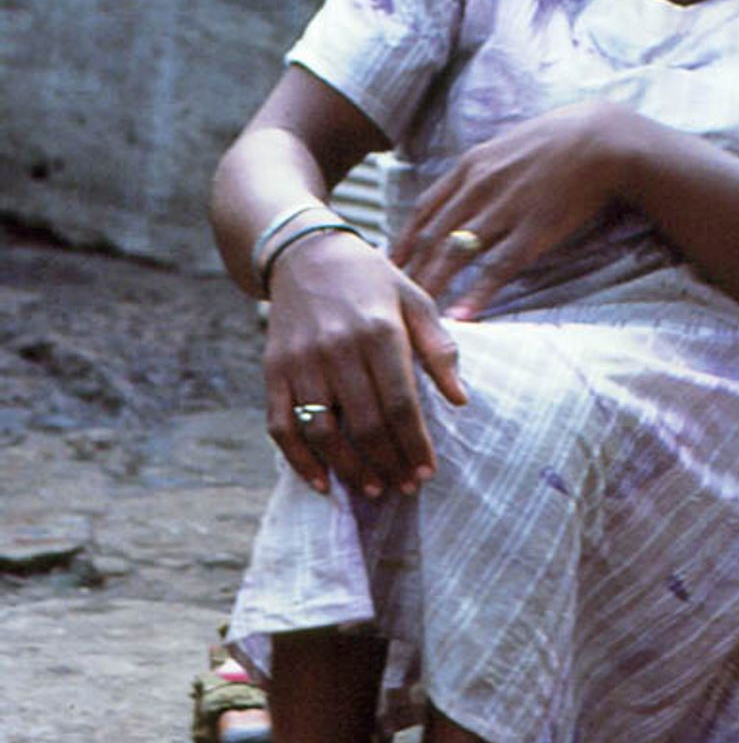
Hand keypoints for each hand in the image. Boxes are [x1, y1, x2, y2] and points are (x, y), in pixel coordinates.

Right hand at [262, 230, 465, 497]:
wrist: (305, 254)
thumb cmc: (371, 281)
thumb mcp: (415, 299)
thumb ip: (439, 347)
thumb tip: (460, 399)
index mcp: (379, 331)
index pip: (400, 403)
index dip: (415, 444)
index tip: (427, 471)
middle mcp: (337, 348)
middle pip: (364, 424)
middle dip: (389, 463)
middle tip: (405, 486)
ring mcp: (301, 362)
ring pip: (323, 431)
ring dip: (349, 469)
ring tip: (373, 488)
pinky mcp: (274, 370)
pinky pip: (281, 425)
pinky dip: (299, 460)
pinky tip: (322, 483)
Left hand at [397, 101, 634, 317]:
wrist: (602, 140)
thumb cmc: (559, 141)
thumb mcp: (507, 146)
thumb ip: (482, 170)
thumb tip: (465, 191)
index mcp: (470, 167)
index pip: (423, 210)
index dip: (403, 241)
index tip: (388, 264)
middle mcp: (479, 188)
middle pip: (431, 237)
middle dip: (409, 272)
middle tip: (392, 299)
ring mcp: (504, 211)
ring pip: (455, 255)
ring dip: (433, 287)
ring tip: (417, 315)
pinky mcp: (533, 231)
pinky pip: (497, 268)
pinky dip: (477, 294)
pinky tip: (462, 316)